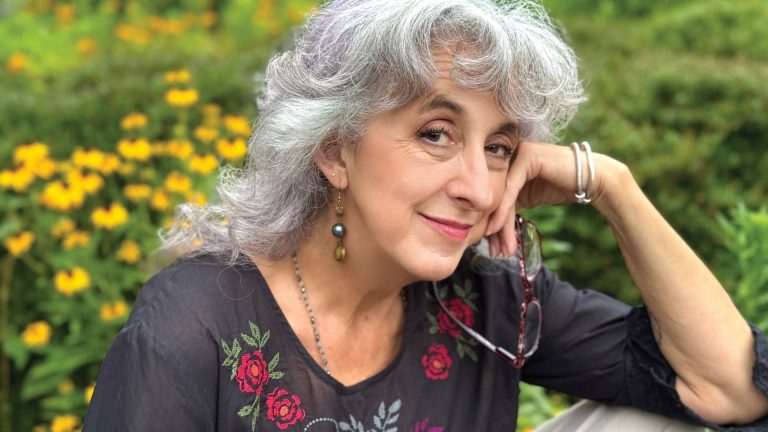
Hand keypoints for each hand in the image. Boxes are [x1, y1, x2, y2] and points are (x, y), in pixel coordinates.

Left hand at [484, 140, 618, 256]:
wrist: (590, 179)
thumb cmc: (559, 187)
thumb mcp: (525, 197)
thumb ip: (506, 205)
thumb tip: (486, 229)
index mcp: (504, 161)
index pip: (492, 194)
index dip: (490, 221)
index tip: (490, 246)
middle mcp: (508, 153)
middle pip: (494, 195)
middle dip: (495, 227)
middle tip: (494, 251)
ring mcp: (517, 151)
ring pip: (501, 194)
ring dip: (500, 225)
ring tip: (501, 249)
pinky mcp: (527, 155)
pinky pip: (511, 188)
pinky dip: (503, 211)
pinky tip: (498, 229)